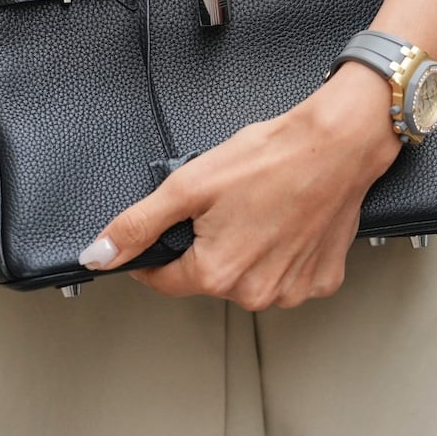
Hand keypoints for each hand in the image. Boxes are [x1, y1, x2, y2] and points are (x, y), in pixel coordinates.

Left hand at [79, 65, 401, 309]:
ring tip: (261, 208)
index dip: (158, 250)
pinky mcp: (321, 279)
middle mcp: (255, 292)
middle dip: (208, 244)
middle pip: (209, 277)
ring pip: (248, 277)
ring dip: (247, 249)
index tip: (174, 225)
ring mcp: (292, 289)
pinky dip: (283, 251)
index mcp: (217, 273)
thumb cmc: (272, 157)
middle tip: (227, 203)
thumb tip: (99, 253)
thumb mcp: (189, 183)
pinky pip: (288, 273)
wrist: (337, 144)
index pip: (162, 279)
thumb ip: (139, 224)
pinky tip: (287, 220)